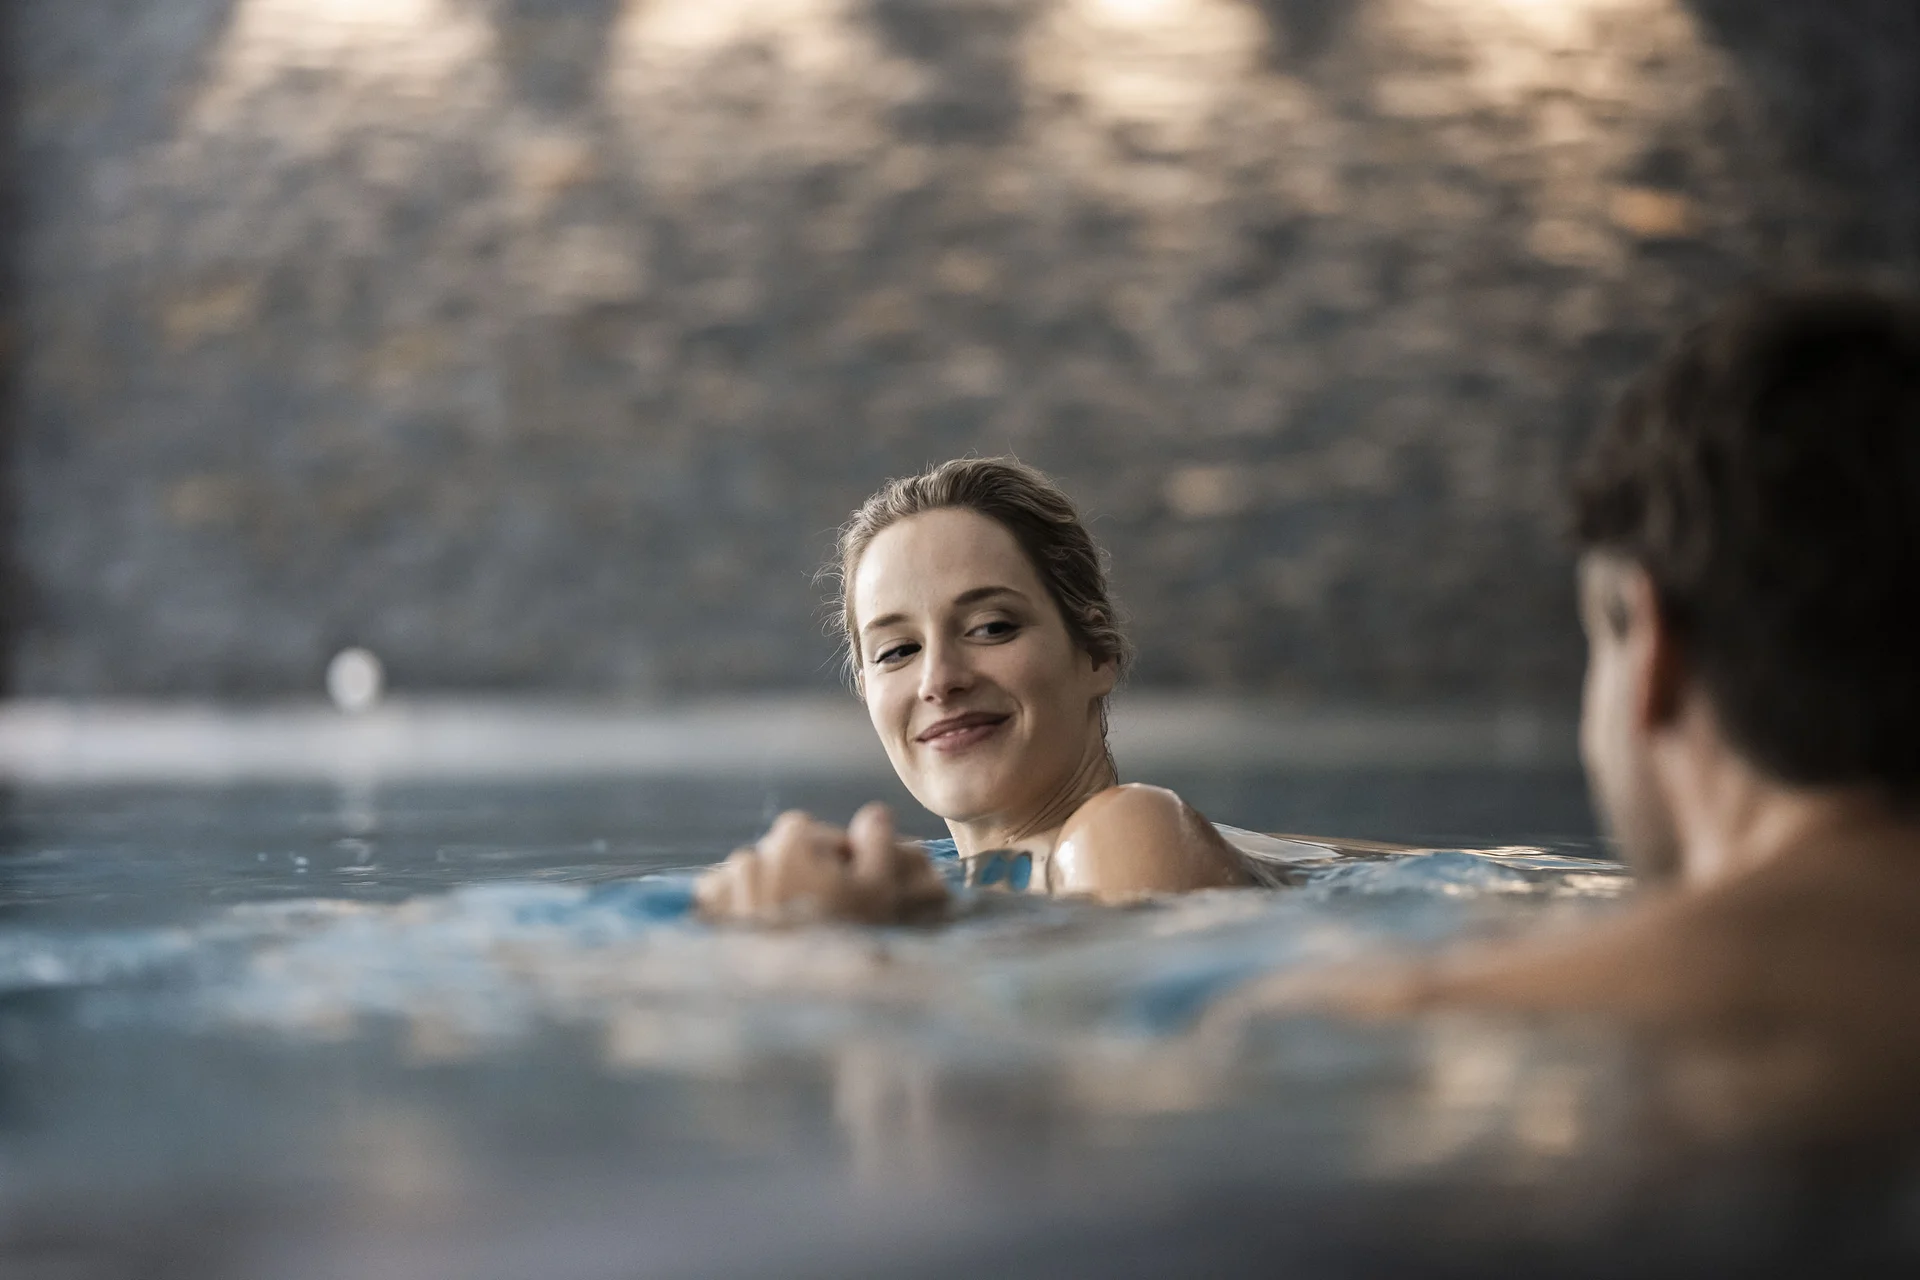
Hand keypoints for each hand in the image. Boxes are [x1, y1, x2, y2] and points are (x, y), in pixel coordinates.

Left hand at [693, 803, 949, 925]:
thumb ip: (878, 844)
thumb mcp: (878, 891)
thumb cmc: (840, 940)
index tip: (844, 893)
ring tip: (789, 931)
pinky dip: (740, 909)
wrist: (787, 1001)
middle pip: (784, 855)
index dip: (837, 863)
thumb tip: (874, 813)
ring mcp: (723, 883)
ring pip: (756, 877)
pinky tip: (760, 935)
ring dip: (770, 893)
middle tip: (820, 916)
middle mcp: (752, 854)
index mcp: (792, 838)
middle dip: (801, 876)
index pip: (818, 835)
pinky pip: (725, 898)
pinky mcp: (704, 912)